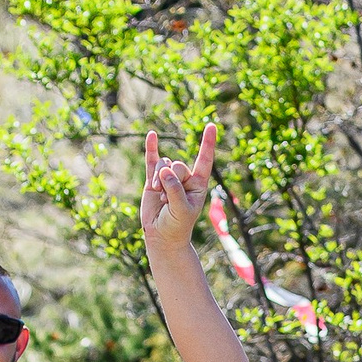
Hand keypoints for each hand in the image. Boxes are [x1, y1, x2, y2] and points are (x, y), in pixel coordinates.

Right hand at [140, 124, 216, 255]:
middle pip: (177, 165)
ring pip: (164, 165)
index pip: (204, 160)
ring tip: (160, 196)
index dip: (207, 144)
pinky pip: (152, 160)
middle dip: (170, 180)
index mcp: (198, 184)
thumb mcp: (181, 210)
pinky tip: (152, 135)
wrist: (162, 236)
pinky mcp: (153, 180)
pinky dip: (151, 148)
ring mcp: (169, 178)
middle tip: (168, 199)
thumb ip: (175, 190)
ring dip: (159, 179)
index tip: (210, 125)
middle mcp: (185, 178)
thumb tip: (164, 170)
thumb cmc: (177, 225)